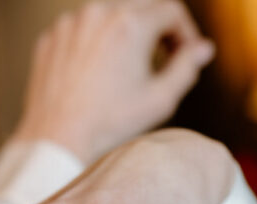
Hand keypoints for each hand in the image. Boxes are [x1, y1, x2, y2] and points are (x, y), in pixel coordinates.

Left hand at [13, 1, 214, 162]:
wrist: (57, 138)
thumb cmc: (110, 124)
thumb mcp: (160, 99)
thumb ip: (187, 67)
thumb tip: (203, 49)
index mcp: (130, 25)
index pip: (172, 10)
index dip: (186, 31)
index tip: (186, 54)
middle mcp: (99, 13)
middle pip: (143, 2)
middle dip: (161, 24)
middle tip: (166, 53)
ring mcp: (71, 22)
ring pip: (111, 10)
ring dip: (129, 29)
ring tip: (133, 62)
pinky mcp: (52, 35)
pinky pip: (83, 26)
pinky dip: (99, 39)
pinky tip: (102, 70)